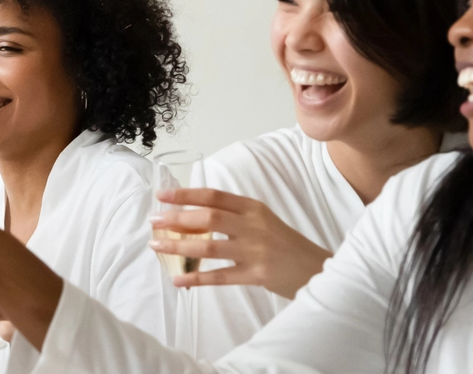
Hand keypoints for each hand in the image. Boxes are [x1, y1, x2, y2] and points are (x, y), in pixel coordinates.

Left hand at [149, 188, 333, 298]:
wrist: (317, 269)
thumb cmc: (285, 245)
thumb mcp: (263, 221)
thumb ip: (234, 216)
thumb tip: (193, 214)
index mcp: (254, 208)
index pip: (214, 196)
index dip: (186, 194)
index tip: (163, 195)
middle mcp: (254, 226)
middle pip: (209, 217)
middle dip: (177, 218)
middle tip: (154, 221)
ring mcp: (255, 250)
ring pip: (209, 245)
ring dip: (179, 246)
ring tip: (157, 245)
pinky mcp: (257, 274)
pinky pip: (220, 276)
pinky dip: (197, 277)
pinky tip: (178, 279)